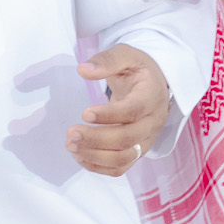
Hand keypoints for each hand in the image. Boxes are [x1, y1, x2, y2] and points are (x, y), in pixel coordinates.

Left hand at [68, 45, 169, 175]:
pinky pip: (120, 167)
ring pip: (123, 158)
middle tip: (70, 133)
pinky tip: (79, 156)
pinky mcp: (137, 152)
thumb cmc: (137, 70)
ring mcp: (146, 140)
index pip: (133, 111)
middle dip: (96, 139)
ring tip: (70, 145)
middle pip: (127, 139)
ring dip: (94, 155)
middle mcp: (152, 122)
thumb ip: (106, 60)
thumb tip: (83, 70)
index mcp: (151, 96)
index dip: (109, 115)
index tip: (84, 113)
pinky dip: (98, 166)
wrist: (153, 86)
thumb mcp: (125, 55)